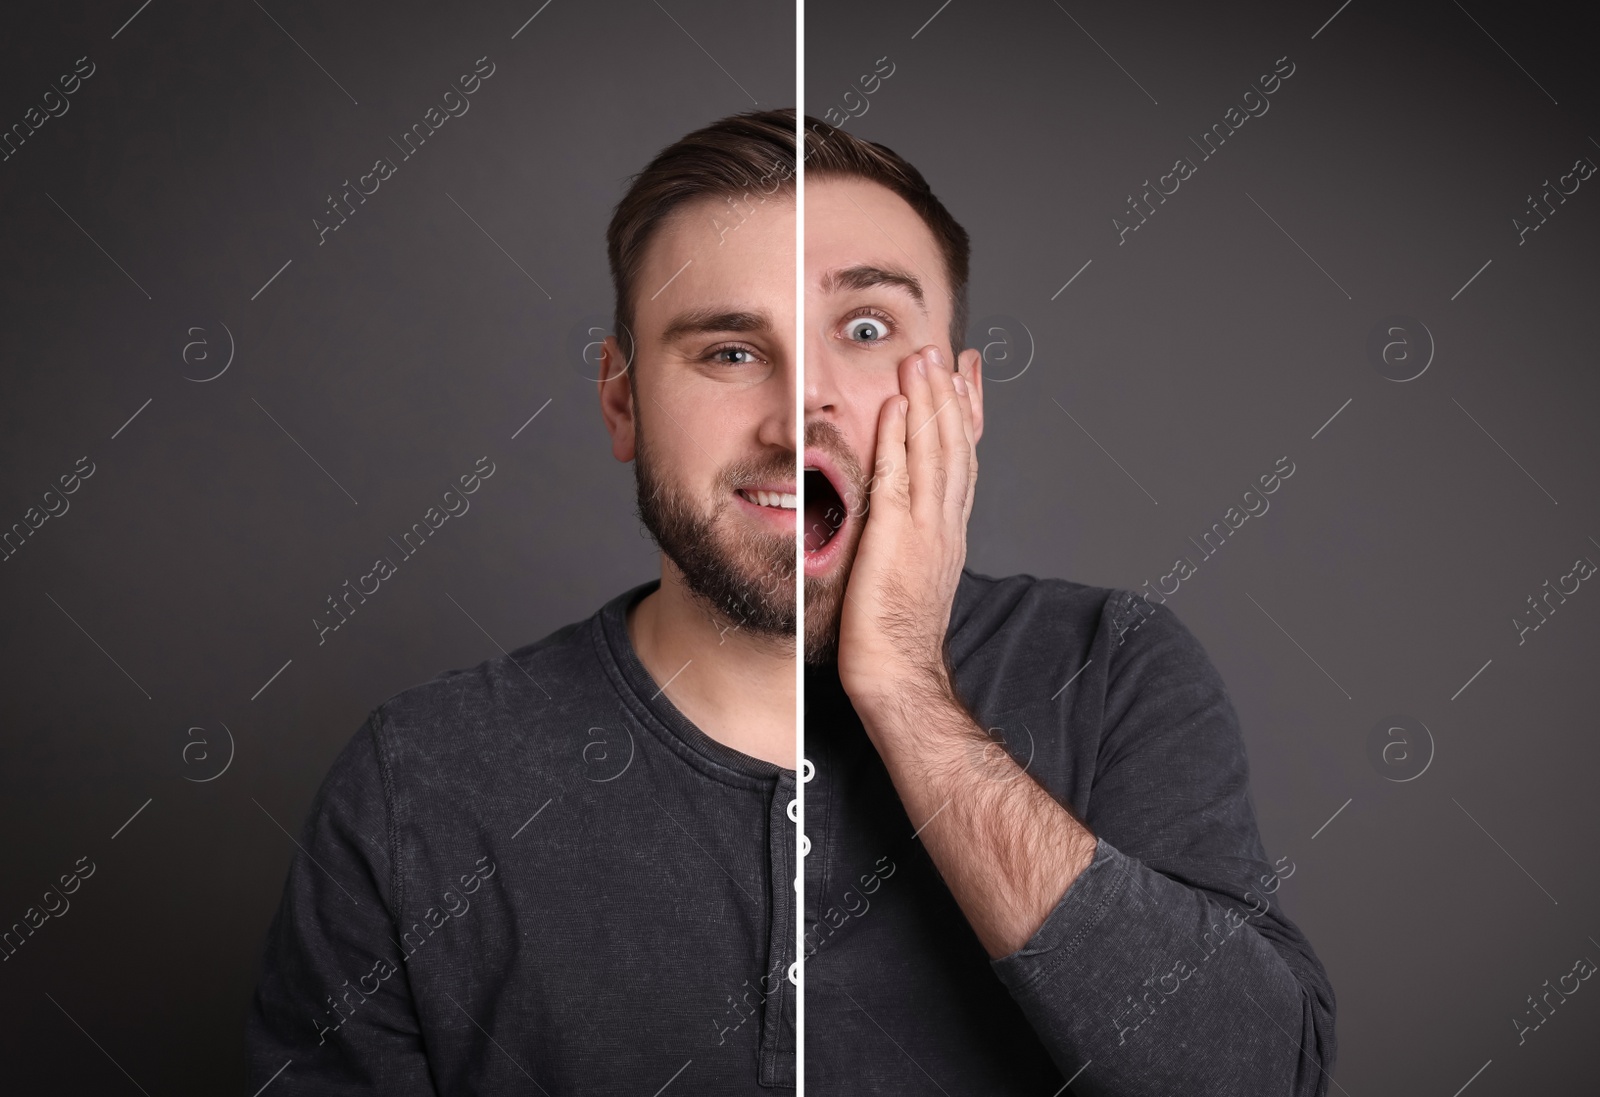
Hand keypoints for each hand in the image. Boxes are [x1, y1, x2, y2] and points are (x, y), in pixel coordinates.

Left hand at [836, 344, 977, 716]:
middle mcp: (945, 523)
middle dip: (951, 394)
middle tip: (944, 351)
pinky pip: (899, 475)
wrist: (897, 674)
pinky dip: (900, 437)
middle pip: (956, 446)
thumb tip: (899, 515)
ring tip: (923, 359)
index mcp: (948, 532)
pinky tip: (896, 405)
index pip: (963, 460)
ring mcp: (925, 528)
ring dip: (929, 401)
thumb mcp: (910, 574)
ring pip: (935, 451)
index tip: (964, 376)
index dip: (966, 415)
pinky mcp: (896, 536)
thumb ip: (910, 539)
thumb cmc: (895, 637)